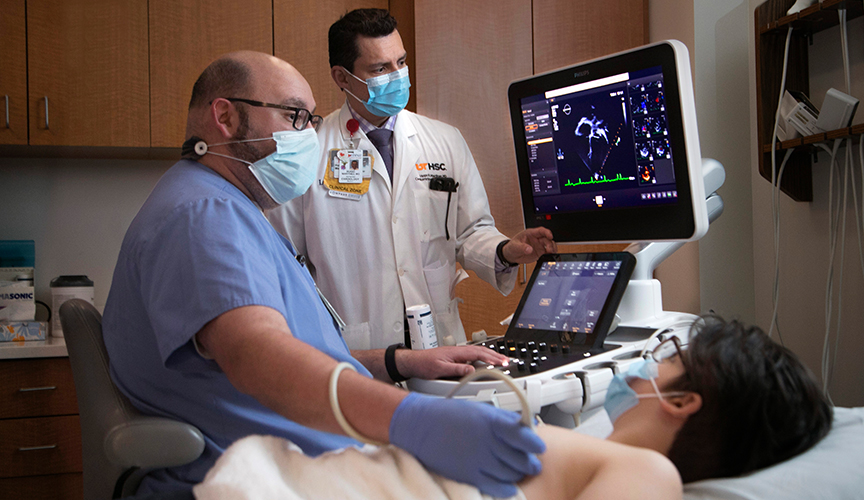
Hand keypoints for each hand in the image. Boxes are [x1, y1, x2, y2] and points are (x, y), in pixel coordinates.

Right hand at [389, 393, 544, 496]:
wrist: (420, 426)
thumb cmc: (448, 415)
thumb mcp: (479, 409)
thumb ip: (503, 419)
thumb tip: (523, 427)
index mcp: (491, 422)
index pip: (524, 436)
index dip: (535, 443)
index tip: (538, 447)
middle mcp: (487, 441)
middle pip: (521, 458)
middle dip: (530, 462)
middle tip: (532, 462)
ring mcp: (478, 459)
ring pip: (511, 474)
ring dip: (518, 474)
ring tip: (518, 471)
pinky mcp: (469, 474)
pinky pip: (496, 487)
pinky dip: (507, 488)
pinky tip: (509, 485)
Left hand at [398, 346, 508, 379]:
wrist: (413, 361)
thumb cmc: (424, 364)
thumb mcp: (439, 369)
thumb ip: (456, 369)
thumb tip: (471, 370)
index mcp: (456, 352)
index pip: (478, 353)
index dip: (492, 358)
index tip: (502, 363)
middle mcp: (458, 351)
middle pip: (481, 351)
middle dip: (495, 356)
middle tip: (507, 361)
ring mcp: (457, 353)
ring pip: (477, 352)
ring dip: (490, 356)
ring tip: (500, 361)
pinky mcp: (455, 357)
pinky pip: (473, 356)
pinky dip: (482, 357)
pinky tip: (486, 361)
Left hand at [503, 227, 556, 263]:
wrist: (511, 255)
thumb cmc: (512, 247)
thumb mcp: (514, 246)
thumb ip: (521, 247)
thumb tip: (529, 249)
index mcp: (530, 233)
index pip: (540, 231)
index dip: (546, 232)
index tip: (550, 236)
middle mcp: (536, 239)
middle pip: (547, 239)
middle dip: (550, 244)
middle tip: (549, 250)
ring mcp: (539, 246)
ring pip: (550, 245)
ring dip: (552, 249)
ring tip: (551, 253)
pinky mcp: (540, 253)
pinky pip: (548, 253)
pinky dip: (550, 254)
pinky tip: (549, 257)